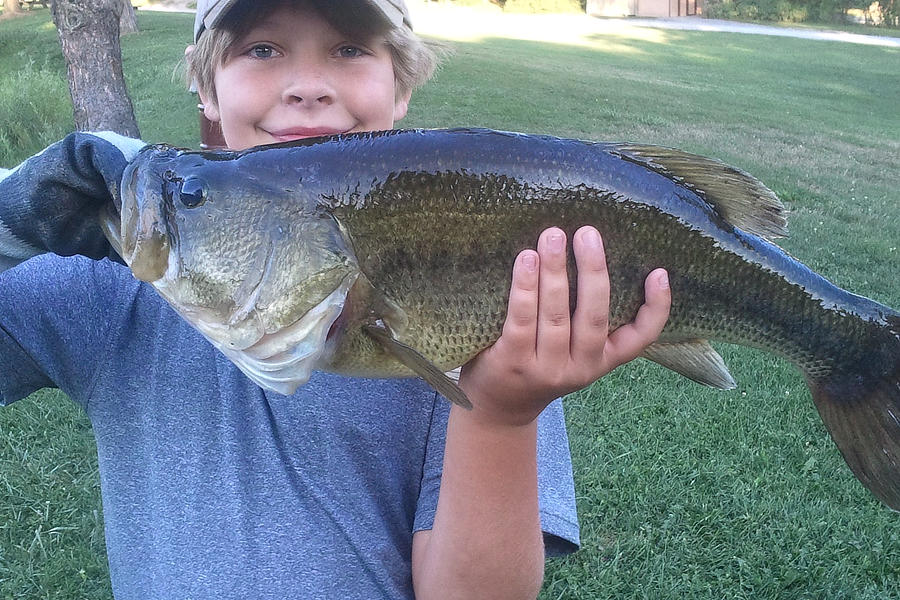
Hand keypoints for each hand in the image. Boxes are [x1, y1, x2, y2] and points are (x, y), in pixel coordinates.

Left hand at [458, 225, 670, 427]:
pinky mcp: (513, 362)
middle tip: (588, 233)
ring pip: (556, 315)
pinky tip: (525, 260)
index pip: (641, 338)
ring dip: (555, 272)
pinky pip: (522, 320)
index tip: (659, 273)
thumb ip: (584, 319)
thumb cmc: (538, 365)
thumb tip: (589, 254)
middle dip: (593, 271)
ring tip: (553, 236)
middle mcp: (580, 368)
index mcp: (602, 360)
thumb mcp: (573, 351)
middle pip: (594, 317)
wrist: (499, 409)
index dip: (656, 307)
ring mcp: (546, 368)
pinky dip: (525, 288)